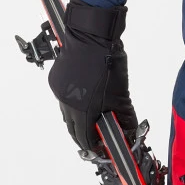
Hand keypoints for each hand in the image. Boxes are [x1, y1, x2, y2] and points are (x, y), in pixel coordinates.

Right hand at [47, 0, 141, 158]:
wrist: (91, 34)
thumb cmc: (107, 61)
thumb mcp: (121, 93)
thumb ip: (124, 115)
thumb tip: (128, 130)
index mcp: (82, 111)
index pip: (85, 139)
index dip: (95, 148)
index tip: (103, 149)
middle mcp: (66, 104)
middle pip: (74, 130)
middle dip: (85, 137)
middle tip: (98, 138)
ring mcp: (59, 91)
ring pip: (68, 114)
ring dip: (80, 120)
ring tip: (94, 118)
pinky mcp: (56, 80)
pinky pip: (64, 99)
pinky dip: (75, 103)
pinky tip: (86, 97)